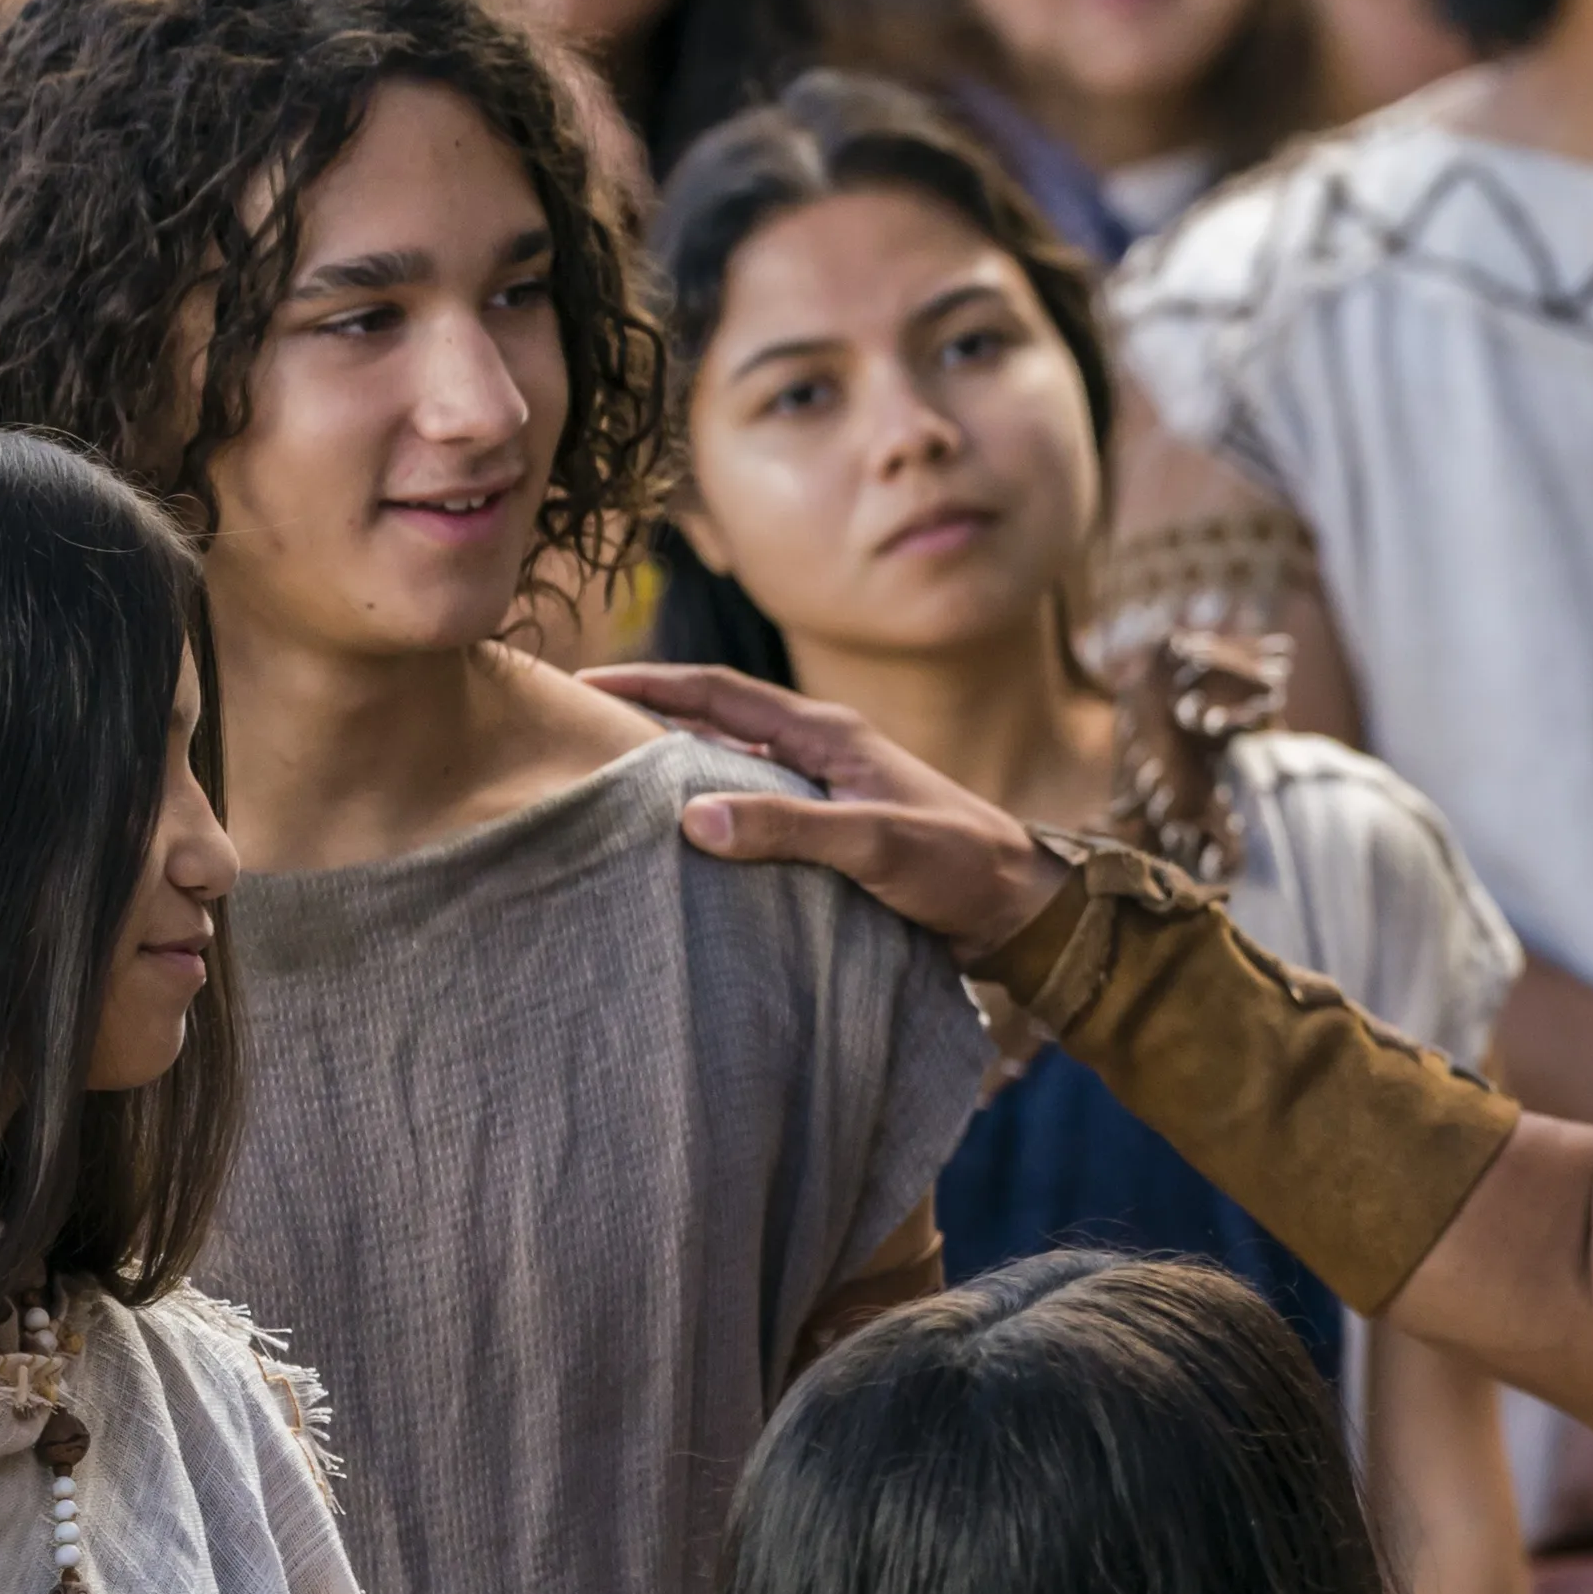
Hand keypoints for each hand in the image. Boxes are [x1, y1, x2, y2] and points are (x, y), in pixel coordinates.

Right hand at [581, 663, 1071, 962]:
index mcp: (825, 733)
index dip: (650, 685)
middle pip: (713, 724)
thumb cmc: (959, 864)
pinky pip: (752, 816)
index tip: (583, 685)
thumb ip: (788, 828)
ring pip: (729, 771)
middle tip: (575, 731)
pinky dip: (710, 821)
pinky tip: (678, 850)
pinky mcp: (829, 836)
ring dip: (674, 773)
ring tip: (607, 788)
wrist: (1017, 908)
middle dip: (648, 719)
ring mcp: (823, 794)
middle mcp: (818, 754)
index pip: (718, 693)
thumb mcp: (874, 843)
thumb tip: (689, 816)